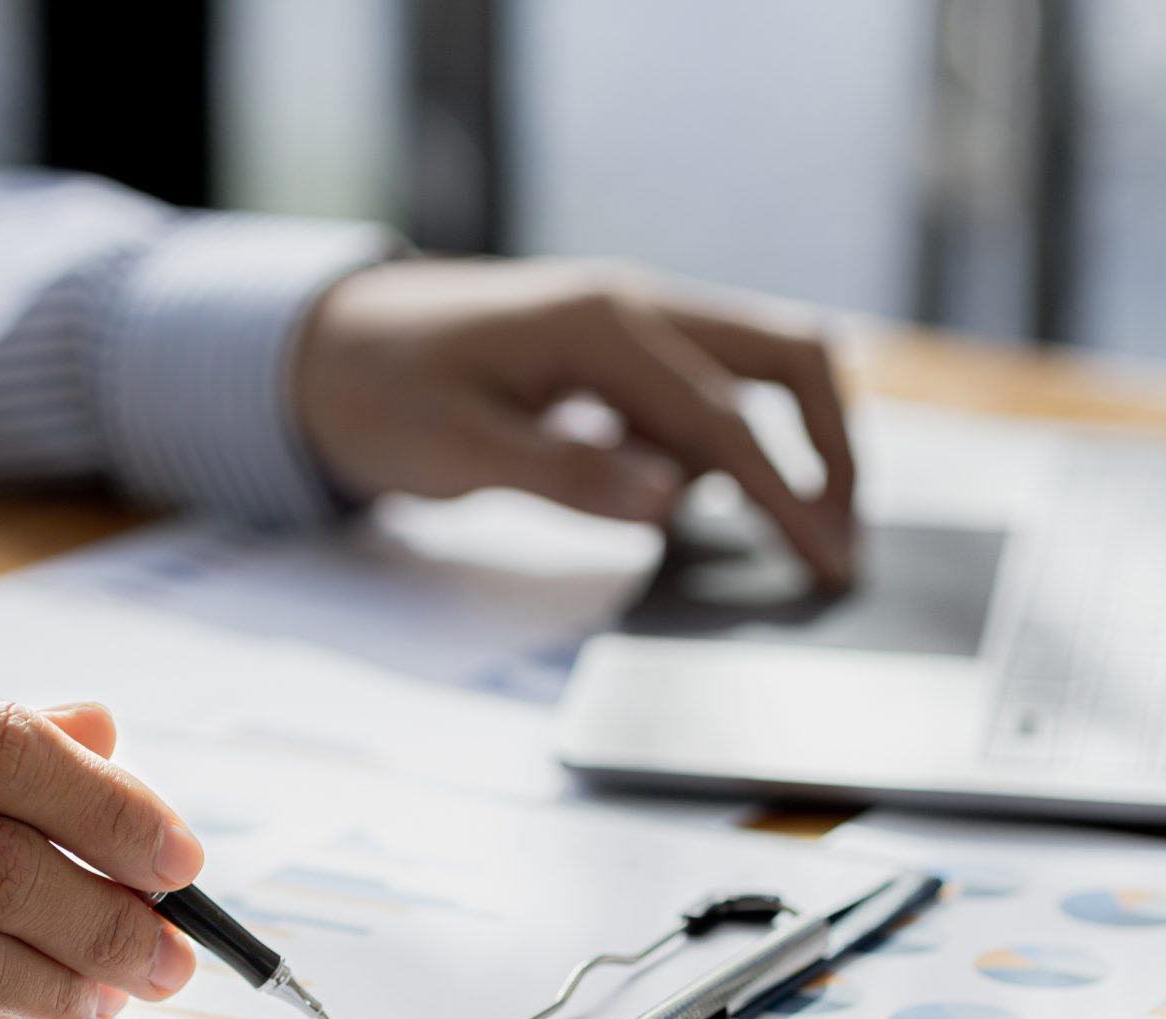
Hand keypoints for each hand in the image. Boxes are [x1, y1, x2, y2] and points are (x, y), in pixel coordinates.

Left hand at [293, 259, 857, 584]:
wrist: (325, 345)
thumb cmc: (381, 392)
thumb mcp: (456, 449)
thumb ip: (566, 475)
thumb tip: (670, 502)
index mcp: (603, 325)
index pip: (727, 419)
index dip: (787, 496)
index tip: (827, 562)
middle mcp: (635, 309)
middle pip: (785, 360)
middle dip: (830, 449)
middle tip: (839, 542)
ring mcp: (633, 326)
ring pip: (754, 375)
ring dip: (781, 448)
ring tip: (786, 540)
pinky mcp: (620, 356)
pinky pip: (704, 395)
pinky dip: (725, 450)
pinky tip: (699, 510)